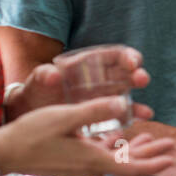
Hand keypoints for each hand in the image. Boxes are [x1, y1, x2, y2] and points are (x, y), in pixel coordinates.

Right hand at [0, 96, 175, 175]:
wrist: (1, 152)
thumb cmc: (32, 134)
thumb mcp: (66, 117)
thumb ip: (96, 110)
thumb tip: (124, 103)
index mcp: (92, 160)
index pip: (132, 168)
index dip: (154, 163)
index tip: (172, 156)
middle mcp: (88, 168)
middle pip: (127, 164)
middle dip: (150, 154)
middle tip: (170, 143)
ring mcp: (78, 168)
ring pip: (113, 160)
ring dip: (132, 149)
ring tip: (150, 138)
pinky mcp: (68, 163)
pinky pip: (97, 157)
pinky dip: (112, 148)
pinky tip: (117, 135)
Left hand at [5, 46, 151, 119]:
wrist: (29, 113)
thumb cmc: (33, 92)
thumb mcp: (35, 82)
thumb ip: (42, 75)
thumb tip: (53, 74)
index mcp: (87, 65)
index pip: (112, 55)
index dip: (126, 56)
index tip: (133, 62)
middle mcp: (100, 78)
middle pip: (124, 74)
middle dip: (136, 75)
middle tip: (142, 79)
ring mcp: (102, 96)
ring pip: (125, 95)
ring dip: (137, 101)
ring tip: (146, 112)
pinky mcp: (102, 112)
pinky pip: (120, 113)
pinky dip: (131, 116)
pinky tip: (141, 120)